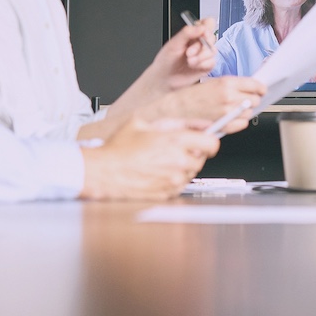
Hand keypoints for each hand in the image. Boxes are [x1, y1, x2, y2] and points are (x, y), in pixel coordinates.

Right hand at [80, 118, 220, 200]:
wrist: (103, 172)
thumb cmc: (119, 148)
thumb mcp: (145, 123)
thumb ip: (179, 122)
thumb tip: (201, 124)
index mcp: (176, 141)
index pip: (212, 144)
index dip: (209, 141)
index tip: (204, 141)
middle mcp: (178, 161)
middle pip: (202, 159)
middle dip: (192, 153)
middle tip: (175, 150)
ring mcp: (173, 180)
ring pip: (191, 172)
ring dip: (183, 166)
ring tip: (162, 161)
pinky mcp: (167, 193)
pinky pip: (180, 185)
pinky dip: (174, 179)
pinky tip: (157, 172)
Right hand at [141, 76, 264, 129]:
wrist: (175, 110)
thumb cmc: (190, 96)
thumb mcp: (212, 82)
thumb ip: (232, 85)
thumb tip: (249, 88)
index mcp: (226, 83)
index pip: (255, 85)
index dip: (260, 88)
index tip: (260, 89)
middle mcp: (228, 97)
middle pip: (255, 100)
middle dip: (252, 99)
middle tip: (244, 98)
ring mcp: (227, 113)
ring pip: (249, 113)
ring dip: (244, 111)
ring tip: (234, 108)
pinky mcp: (223, 126)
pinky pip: (241, 125)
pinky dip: (239, 122)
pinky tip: (231, 118)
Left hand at [146, 16, 217, 91]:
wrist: (164, 80)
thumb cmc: (166, 61)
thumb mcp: (173, 44)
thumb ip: (187, 33)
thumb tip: (201, 27)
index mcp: (192, 34)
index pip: (207, 23)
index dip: (207, 27)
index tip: (200, 34)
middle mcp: (200, 43)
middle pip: (211, 37)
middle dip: (200, 46)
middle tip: (189, 52)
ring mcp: (204, 54)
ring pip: (213, 50)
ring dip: (200, 56)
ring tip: (189, 61)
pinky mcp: (207, 65)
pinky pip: (212, 62)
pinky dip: (203, 64)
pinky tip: (194, 66)